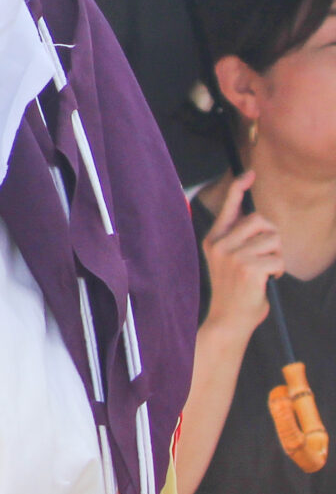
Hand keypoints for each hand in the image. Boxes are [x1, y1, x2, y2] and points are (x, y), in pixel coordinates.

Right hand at [202, 172, 281, 336]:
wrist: (228, 319)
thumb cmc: (233, 290)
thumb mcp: (228, 260)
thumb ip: (237, 239)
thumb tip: (255, 218)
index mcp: (214, 239)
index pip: (228, 207)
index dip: (239, 188)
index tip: (249, 174)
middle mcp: (220, 244)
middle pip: (260, 220)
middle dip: (272, 235)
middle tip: (268, 253)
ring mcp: (234, 256)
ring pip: (273, 240)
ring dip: (277, 256)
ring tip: (266, 270)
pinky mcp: (248, 268)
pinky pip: (278, 259)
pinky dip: (279, 270)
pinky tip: (267, 280)